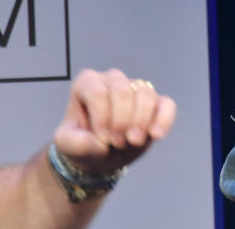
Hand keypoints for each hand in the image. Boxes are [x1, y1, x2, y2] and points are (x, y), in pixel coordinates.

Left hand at [52, 68, 176, 174]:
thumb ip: (77, 143)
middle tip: (117, 143)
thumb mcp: (67, 145)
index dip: (103, 118)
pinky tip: (156, 135)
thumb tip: (101, 143)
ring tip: (134, 141)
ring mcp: (136, 89)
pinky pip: (167, 104)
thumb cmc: (81, 143)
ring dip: (141, 121)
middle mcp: (112, 80)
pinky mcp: (155, 103)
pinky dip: (164, 120)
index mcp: (87, 83)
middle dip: (122, 121)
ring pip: (146, 94)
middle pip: (123, 91)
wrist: (100, 154)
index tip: (103, 139)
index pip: (99, 92)